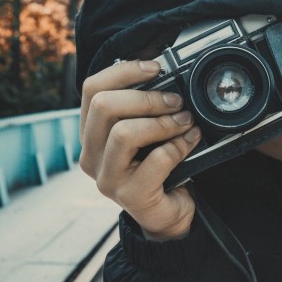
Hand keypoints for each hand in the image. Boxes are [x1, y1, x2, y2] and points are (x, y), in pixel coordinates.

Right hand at [79, 60, 201, 240]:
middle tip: (176, 101)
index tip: (156, 68)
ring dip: (162, 122)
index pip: (91, 89)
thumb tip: (165, 73)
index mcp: (91, 133)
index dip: (124, 71)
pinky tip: (190, 141)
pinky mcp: (130, 196)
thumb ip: (144, 108)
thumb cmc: (158, 167)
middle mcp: (90, 155)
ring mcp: (107, 178)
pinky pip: (156, 160)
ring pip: (124, 133)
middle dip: (146, 98)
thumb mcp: (145, 132)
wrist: (169, 213)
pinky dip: (178, 146)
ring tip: (185, 121)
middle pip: (104, 106)